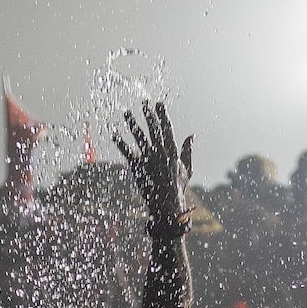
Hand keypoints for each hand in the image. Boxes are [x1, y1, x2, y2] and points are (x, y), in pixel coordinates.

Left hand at [113, 101, 192, 225]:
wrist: (167, 205)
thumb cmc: (178, 187)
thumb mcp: (187, 169)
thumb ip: (188, 151)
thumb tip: (192, 135)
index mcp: (173, 152)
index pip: (167, 129)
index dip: (162, 115)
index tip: (158, 104)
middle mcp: (161, 153)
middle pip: (153, 129)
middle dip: (148, 114)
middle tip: (143, 102)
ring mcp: (149, 160)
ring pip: (139, 137)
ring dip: (132, 123)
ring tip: (126, 113)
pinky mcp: (139, 168)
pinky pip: (127, 153)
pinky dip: (120, 143)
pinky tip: (114, 134)